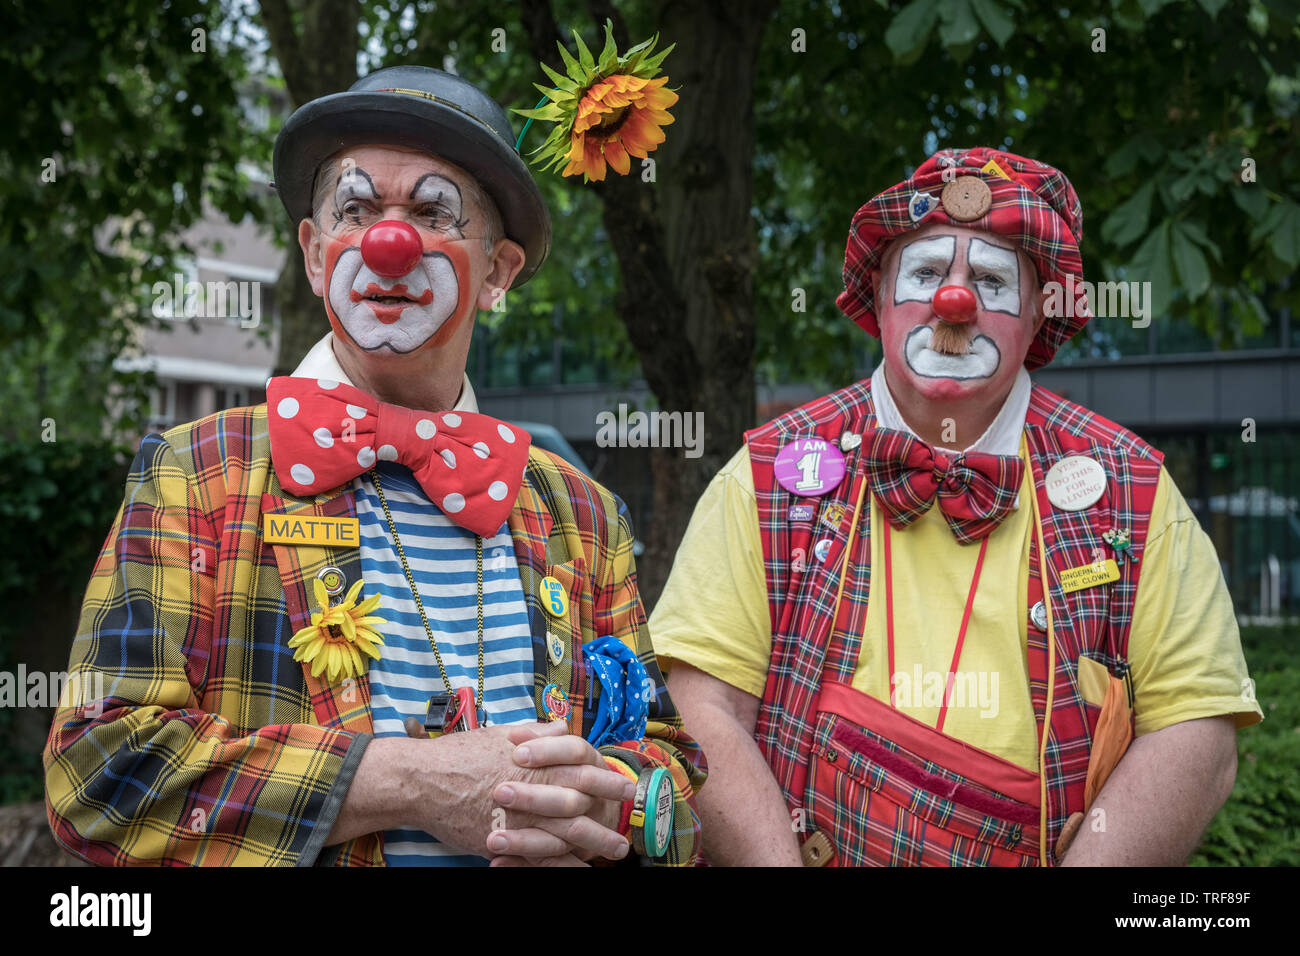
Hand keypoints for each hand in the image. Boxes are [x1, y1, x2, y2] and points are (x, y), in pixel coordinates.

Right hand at [405, 720, 632, 860]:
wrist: (423, 779)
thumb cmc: (461, 753)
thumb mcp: (501, 734)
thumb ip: (537, 732)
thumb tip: (562, 725)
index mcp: (536, 760)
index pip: (582, 767)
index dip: (608, 778)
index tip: (627, 786)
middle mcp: (533, 788)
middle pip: (582, 802)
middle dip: (609, 814)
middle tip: (628, 822)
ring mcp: (519, 816)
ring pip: (567, 832)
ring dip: (595, 842)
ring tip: (614, 849)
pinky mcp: (504, 840)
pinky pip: (541, 855)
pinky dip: (563, 861)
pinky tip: (579, 865)